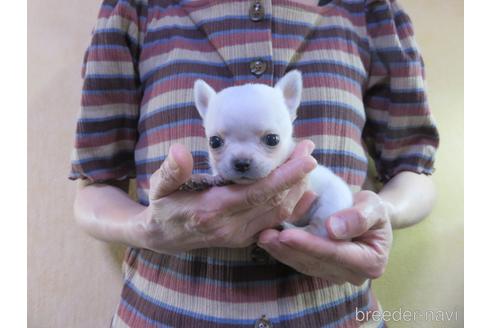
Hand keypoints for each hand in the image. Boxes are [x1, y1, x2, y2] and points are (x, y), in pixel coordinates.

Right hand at [130, 141, 316, 253]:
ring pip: (280, 213)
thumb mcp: (160, 186)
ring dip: (297, 188)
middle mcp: (232, 228)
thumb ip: (171, 170)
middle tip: (309, 149)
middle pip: (276, 202)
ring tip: (305, 162)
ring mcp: (240, 236)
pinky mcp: (245, 238)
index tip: (306, 156)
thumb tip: (180, 151)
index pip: (258, 192)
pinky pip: (275, 221)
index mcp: (213, 211)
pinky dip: (292, 204)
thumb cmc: (164, 206)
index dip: (286, 175)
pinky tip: (302, 188)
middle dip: (298, 175)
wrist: (163, 237)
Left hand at [257, 190, 392, 284]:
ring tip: (262, 237)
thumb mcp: (373, 205)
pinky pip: (301, 262)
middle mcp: (354, 275)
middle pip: (316, 262)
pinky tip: (268, 241)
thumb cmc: (371, 208)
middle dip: (289, 249)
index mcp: (371, 262)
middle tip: (265, 236)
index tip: (287, 235)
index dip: (310, 245)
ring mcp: (336, 275)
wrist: (367, 216)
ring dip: (281, 252)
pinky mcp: (322, 270)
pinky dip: (283, 252)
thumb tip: (333, 228)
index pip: (335, 253)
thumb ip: (359, 216)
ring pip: (305, 265)